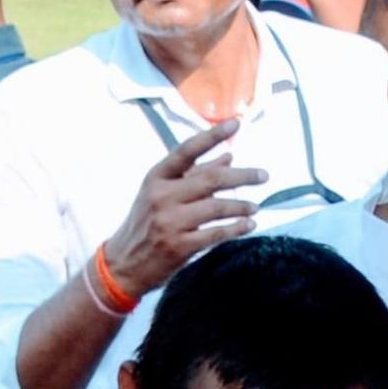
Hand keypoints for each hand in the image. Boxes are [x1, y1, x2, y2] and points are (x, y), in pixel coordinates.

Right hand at [100, 120, 263, 305]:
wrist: (124, 264)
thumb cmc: (146, 223)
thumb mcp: (162, 193)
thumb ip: (195, 174)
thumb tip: (229, 156)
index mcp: (157, 177)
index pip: (187, 150)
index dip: (212, 136)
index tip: (235, 124)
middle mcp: (162, 196)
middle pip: (210, 180)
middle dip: (242, 176)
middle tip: (263, 176)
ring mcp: (170, 222)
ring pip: (216, 207)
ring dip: (241, 206)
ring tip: (255, 206)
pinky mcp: (178, 246)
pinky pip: (215, 234)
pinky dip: (235, 229)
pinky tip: (248, 225)